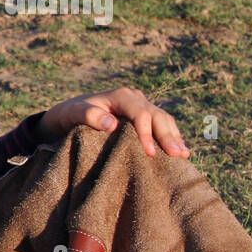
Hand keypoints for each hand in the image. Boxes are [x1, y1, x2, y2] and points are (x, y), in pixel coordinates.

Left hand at [37, 87, 189, 157]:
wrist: (67, 115)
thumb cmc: (68, 115)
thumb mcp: (72, 114)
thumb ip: (88, 116)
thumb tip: (111, 124)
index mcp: (121, 96)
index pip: (140, 114)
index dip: (146, 133)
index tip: (149, 152)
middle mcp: (135, 99)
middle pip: (157, 116)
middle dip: (168, 136)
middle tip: (178, 155)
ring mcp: (141, 107)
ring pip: (164, 120)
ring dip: (174, 137)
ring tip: (184, 155)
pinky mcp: (143, 118)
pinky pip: (161, 126)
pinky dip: (171, 137)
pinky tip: (180, 151)